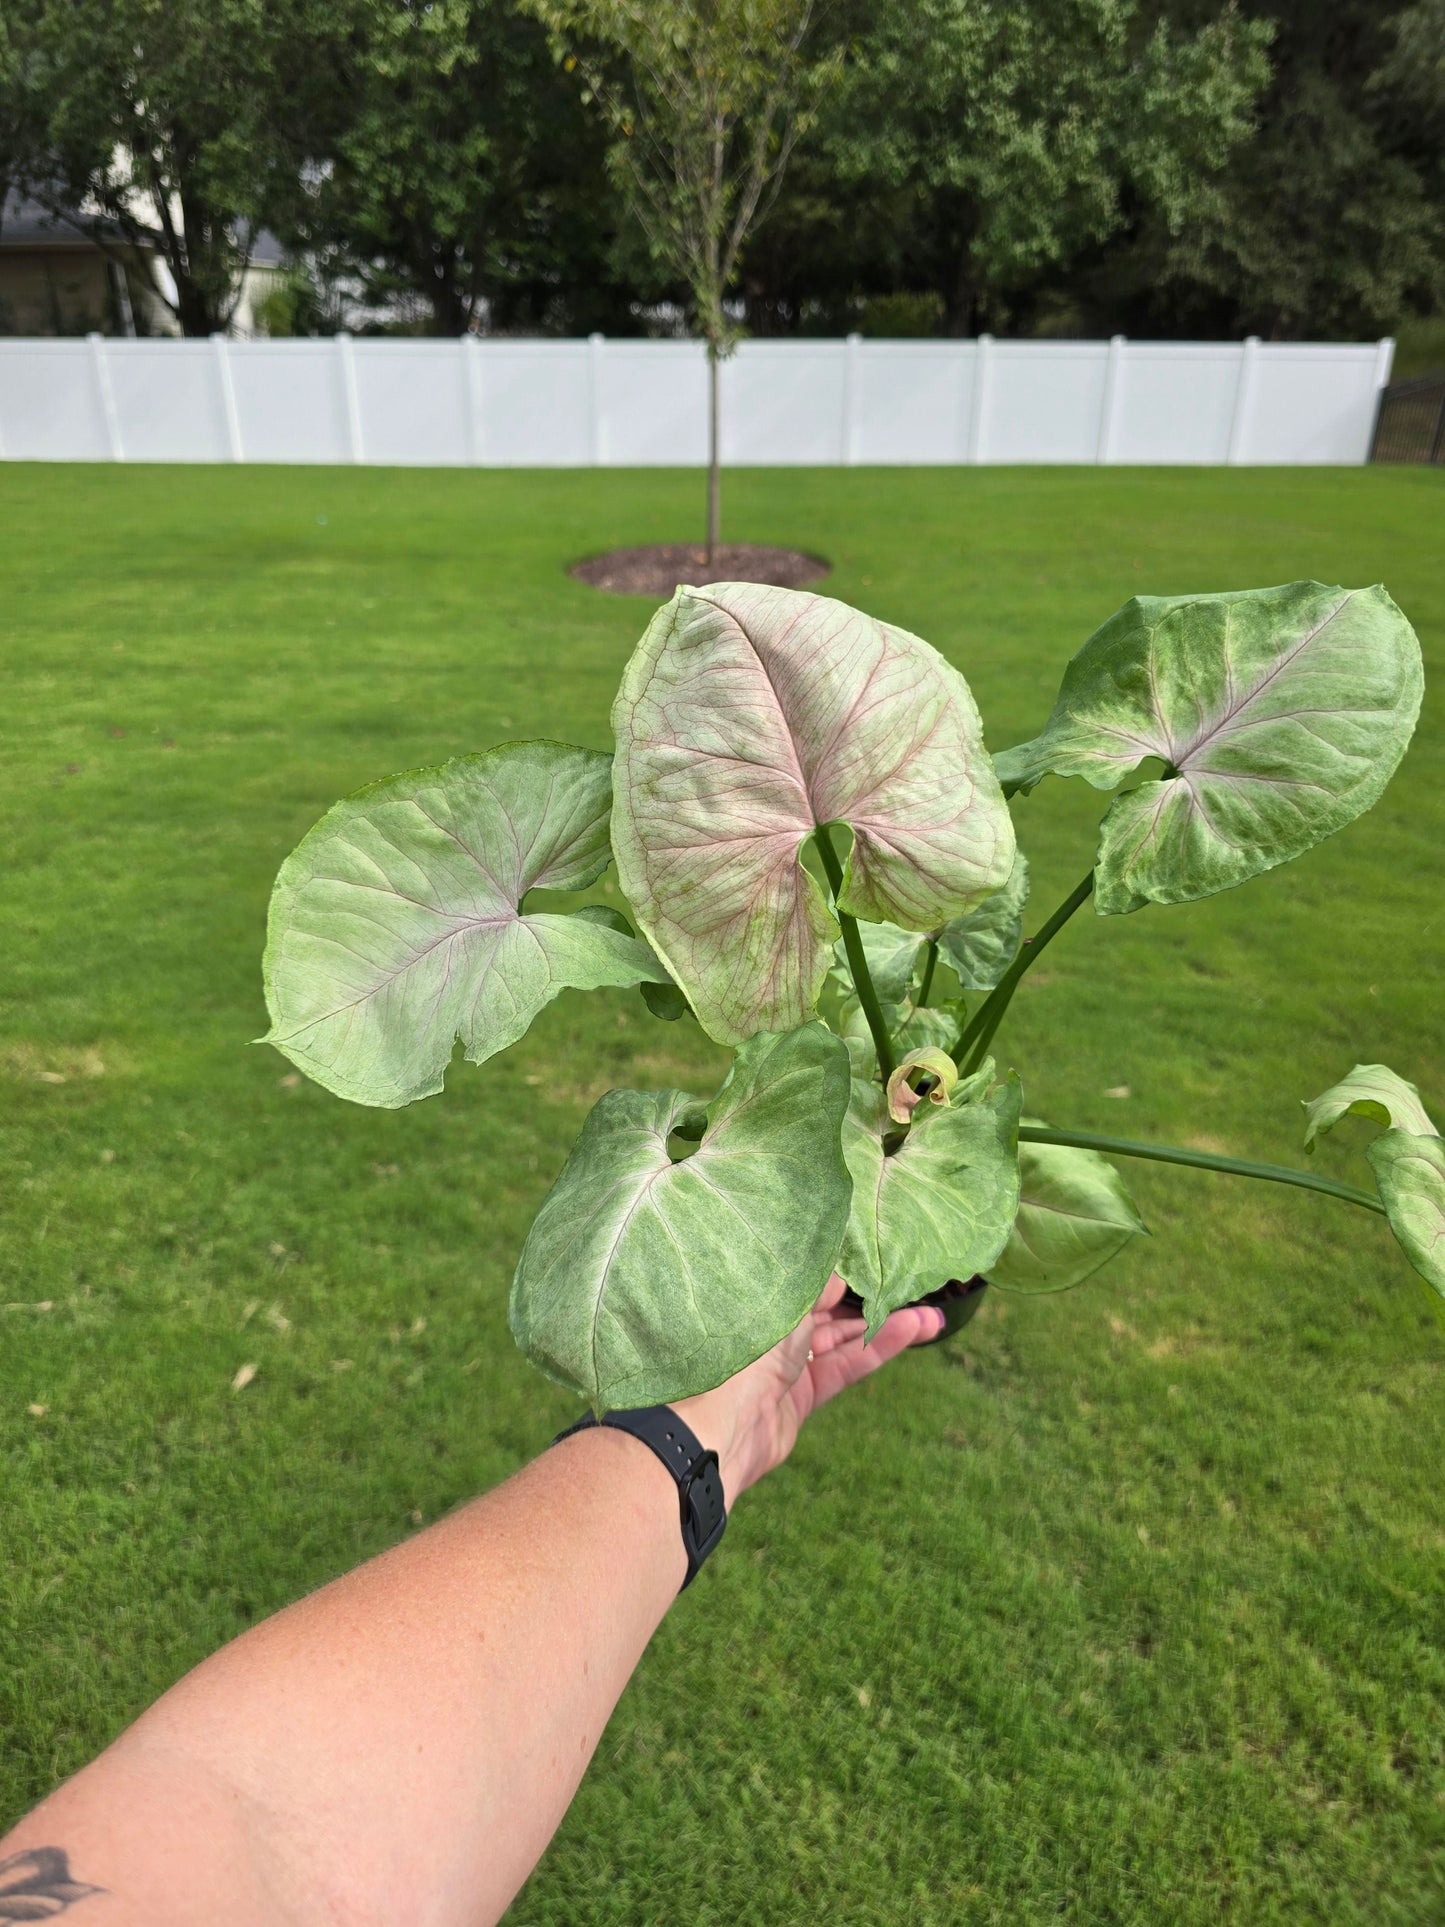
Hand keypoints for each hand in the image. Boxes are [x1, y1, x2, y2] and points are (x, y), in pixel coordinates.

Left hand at [672, 1275, 945, 1498]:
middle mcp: (773, 1333)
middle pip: (829, 1311)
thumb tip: (843, 1273)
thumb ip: (817, 1287)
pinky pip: (847, 1366)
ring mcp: (789, 1366)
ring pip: (844, 1340)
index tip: (877, 1257)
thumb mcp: (787, 1305)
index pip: (807, 1282)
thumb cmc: (746, 1351)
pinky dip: (878, 1349)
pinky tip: (911, 1331)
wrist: (727, 1425)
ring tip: (930, 1316)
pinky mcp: (805, 1396)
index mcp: (760, 1304)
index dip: (841, 1272)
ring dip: (885, 1327)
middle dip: (871, 1300)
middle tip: (912, 1287)